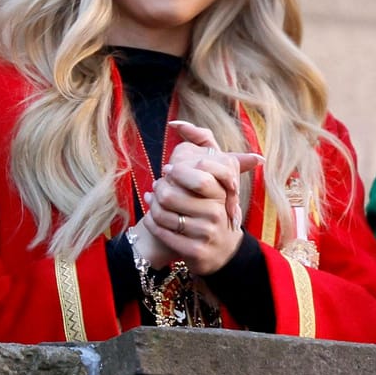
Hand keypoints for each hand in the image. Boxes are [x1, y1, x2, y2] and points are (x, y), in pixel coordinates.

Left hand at [139, 121, 263, 273]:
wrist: (220, 251)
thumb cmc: (213, 206)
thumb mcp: (216, 175)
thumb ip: (202, 144)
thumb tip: (176, 123)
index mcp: (224, 194)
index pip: (199, 176)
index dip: (177, 172)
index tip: (168, 170)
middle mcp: (218, 213)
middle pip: (172, 194)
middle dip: (159, 189)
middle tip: (156, 186)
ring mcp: (207, 234)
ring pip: (164, 213)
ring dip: (152, 205)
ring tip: (152, 199)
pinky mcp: (195, 252)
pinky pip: (162, 232)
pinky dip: (152, 223)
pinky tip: (151, 217)